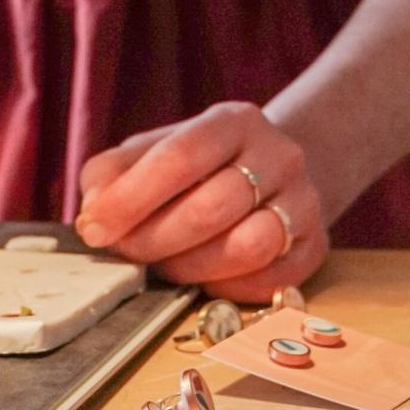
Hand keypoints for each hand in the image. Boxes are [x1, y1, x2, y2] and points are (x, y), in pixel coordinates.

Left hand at [73, 101, 327, 302]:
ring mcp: (304, 200)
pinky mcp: (316, 245)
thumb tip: (93, 213)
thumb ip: (112, 173)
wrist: (271, 173)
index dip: (131, 199)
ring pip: (250, 246)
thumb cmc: (199, 167)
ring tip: (167, 265)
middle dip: (156, 240)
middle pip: (212, 208)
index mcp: (233, 121)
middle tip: (127, 253)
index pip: (180, 157)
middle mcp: (278, 154)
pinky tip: (206, 278)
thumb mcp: (152, 151)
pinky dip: (229, 287)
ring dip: (193, 268)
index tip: (95, 229)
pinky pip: (272, 280)